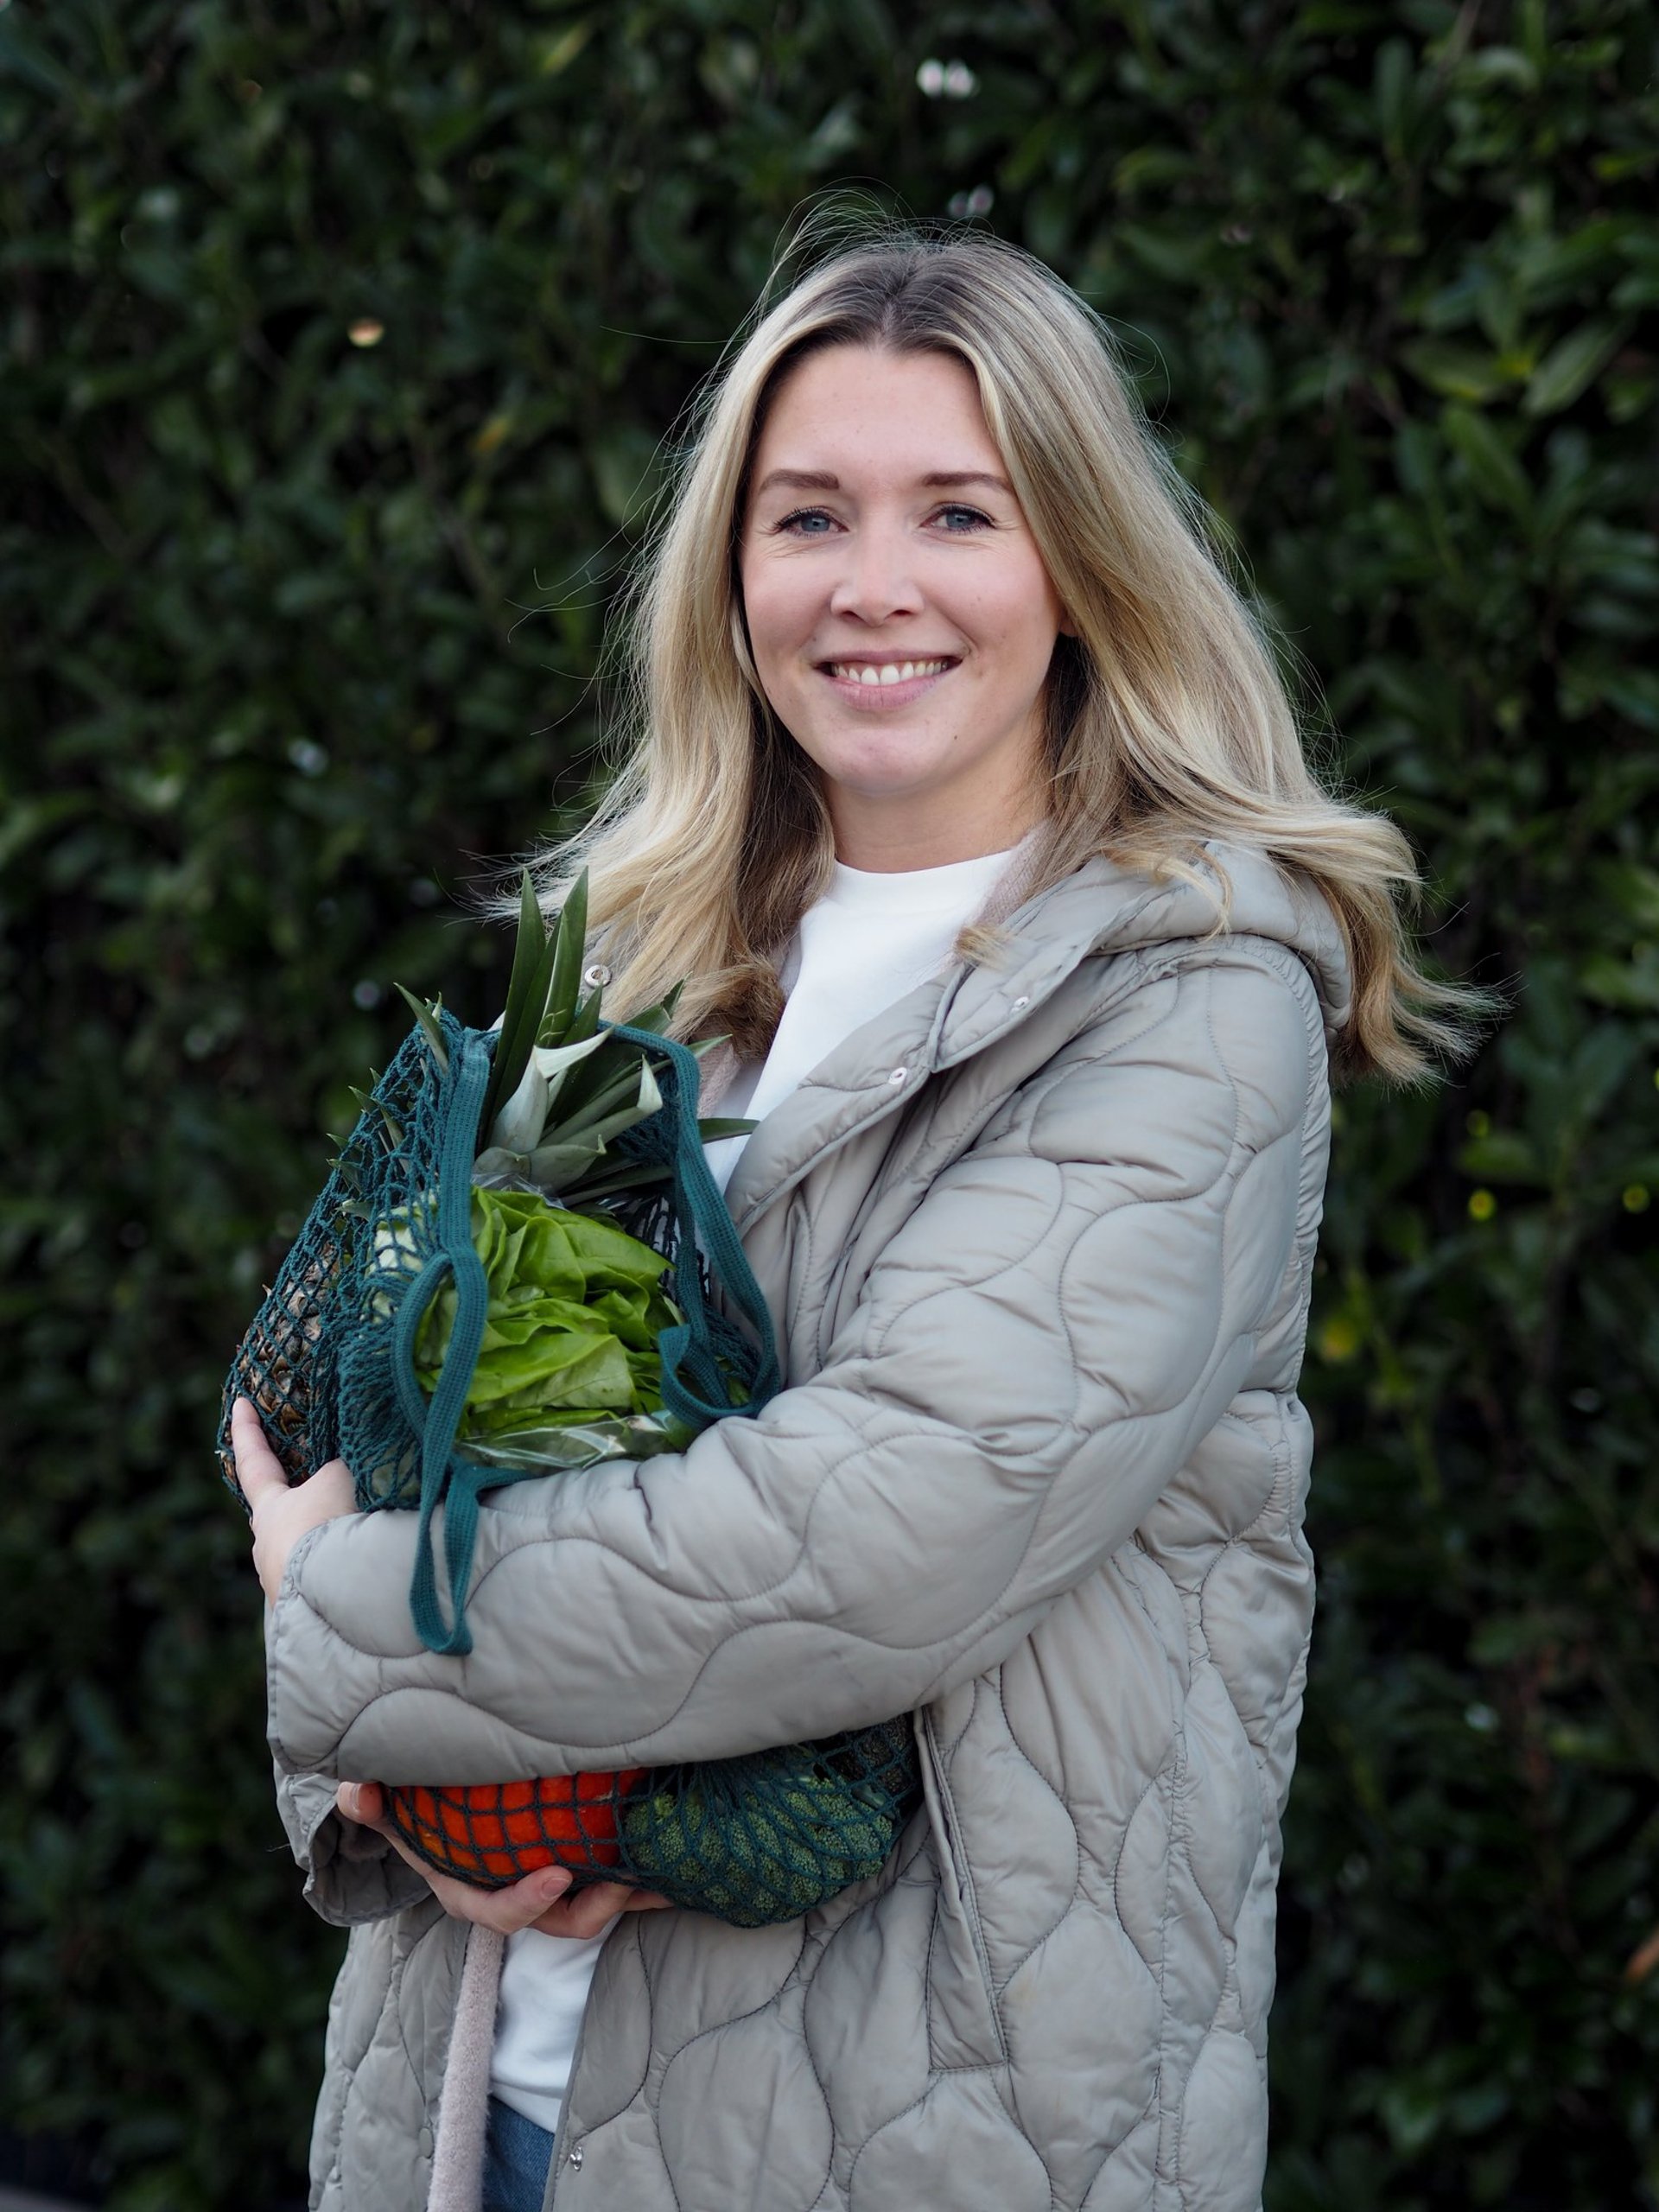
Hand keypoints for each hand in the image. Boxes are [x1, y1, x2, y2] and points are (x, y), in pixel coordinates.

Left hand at [231, 1396, 357, 1605]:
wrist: (339, 1597)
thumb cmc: (332, 1526)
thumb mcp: (342, 1480)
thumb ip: (342, 1467)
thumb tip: (351, 1469)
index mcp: (270, 1509)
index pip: (254, 1462)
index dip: (248, 1431)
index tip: (239, 1402)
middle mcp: (268, 1546)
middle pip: (278, 1512)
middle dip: (295, 1497)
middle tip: (316, 1484)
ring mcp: (283, 1582)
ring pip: (304, 1547)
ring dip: (326, 1536)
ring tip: (360, 1530)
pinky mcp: (306, 1609)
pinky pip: (324, 1574)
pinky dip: (340, 1562)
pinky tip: (364, 1563)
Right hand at [336, 1781, 672, 1937]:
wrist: (440, 1817)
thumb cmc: (415, 1812)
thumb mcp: (389, 1807)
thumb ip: (370, 1802)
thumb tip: (358, 1791)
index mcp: (470, 1891)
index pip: (499, 1912)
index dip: (528, 1901)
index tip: (557, 1872)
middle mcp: (513, 1898)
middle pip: (560, 1921)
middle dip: (595, 1906)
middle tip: (625, 1878)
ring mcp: (547, 1888)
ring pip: (594, 1908)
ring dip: (629, 1895)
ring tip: (664, 1874)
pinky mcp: (574, 1870)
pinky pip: (610, 1879)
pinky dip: (639, 1874)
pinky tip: (674, 1854)